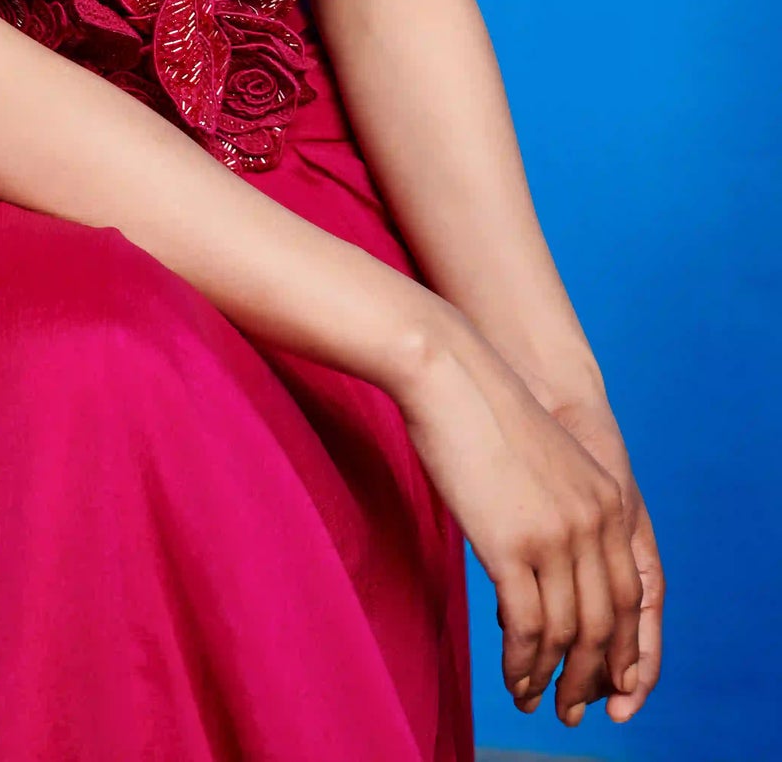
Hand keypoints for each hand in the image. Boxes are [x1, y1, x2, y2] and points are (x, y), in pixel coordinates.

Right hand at [393, 316, 646, 730]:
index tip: (609, 679)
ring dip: (553, 677)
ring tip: (533, 699)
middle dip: (592, 674)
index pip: (631, 595)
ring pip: (568, 633)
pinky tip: (511, 677)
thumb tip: (546, 562)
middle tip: (574, 706)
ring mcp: (557, 535)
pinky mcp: (514, 544)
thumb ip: (561, 509)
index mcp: (610, 500)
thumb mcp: (546, 463)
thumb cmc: (483, 414)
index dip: (622, 646)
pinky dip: (522, 662)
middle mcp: (595, 521)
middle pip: (607, 623)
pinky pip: (527, 626)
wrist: (451, 375)